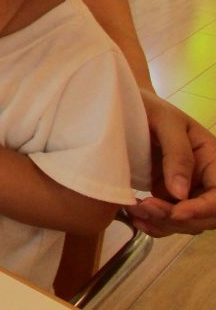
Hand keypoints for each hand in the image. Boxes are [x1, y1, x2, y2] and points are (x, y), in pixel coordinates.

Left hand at [125, 91, 215, 235]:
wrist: (125, 107)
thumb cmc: (150, 107)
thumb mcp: (166, 122)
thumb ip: (177, 154)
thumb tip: (180, 193)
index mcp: (213, 158)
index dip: (203, 209)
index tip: (177, 212)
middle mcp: (204, 178)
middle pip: (207, 215)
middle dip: (177, 218)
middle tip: (146, 208)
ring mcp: (186, 189)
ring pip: (187, 222)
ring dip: (163, 223)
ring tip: (135, 212)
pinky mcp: (167, 196)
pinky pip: (168, 220)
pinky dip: (155, 224)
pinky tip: (137, 219)